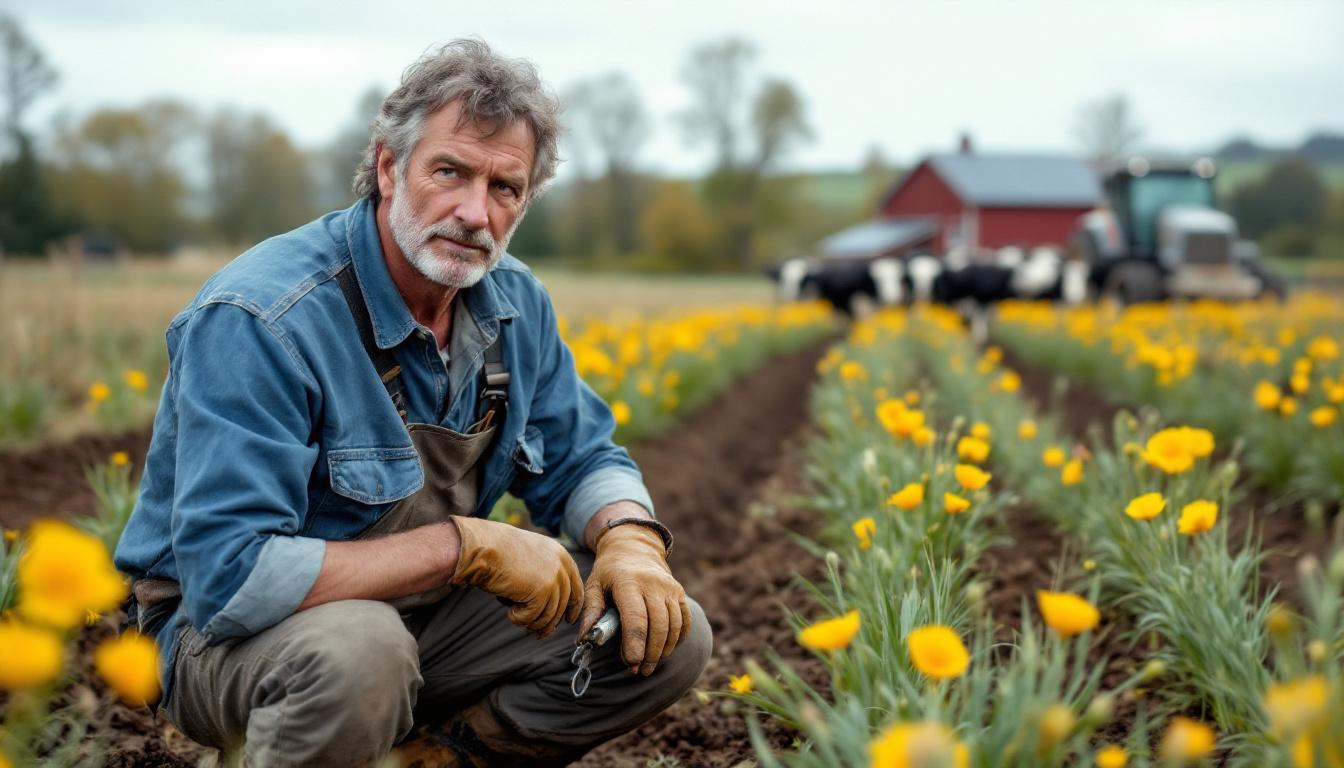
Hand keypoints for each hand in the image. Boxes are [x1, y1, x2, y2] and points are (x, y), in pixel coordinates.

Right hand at [449, 516, 582, 638]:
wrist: (484, 547)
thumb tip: (550, 607)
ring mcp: (553, 578)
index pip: (576, 585)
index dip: (573, 606)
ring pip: (549, 615)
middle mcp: (561, 565)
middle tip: (539, 634)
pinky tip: (509, 611)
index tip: (569, 619)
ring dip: (532, 622)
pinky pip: (533, 617)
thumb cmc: (498, 552)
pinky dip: (519, 619)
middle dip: (551, 623)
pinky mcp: (542, 591)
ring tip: (516, 617)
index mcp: (560, 554)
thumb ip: (543, 575)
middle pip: (564, 604)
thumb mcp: (529, 558)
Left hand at [579, 523, 689, 675]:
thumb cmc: (610, 572)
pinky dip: (678, 639)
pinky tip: (666, 650)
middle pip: (658, 625)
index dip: (635, 642)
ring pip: (673, 626)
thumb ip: (591, 611)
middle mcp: (653, 584)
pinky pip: (685, 620)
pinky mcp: (679, 593)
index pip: (635, 617)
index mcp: (629, 582)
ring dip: (664, 650)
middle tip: (640, 671)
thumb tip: (584, 640)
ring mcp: (669, 588)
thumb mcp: (594, 585)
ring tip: (650, 664)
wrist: (634, 547)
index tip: (632, 663)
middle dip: (650, 653)